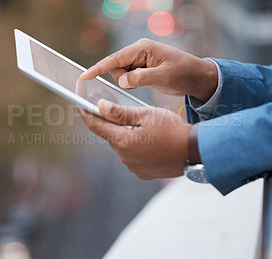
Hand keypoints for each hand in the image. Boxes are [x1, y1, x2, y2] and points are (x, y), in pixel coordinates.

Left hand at [79, 99, 197, 179]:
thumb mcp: (145, 115)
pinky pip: (131, 156)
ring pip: (121, 145)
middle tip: (113, 107)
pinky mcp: (142, 172)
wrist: (194, 151)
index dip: (85, 111)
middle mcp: (124, 157)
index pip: (95, 125)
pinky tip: (147, 139)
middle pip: (109, 135)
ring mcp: (133, 166)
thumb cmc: (172, 129)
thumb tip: (99, 106)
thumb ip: (120, 112)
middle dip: (109, 121)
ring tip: (139, 123)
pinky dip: (134, 146)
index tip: (78, 99)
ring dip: (124, 134)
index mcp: (122, 141)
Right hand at [80, 38, 217, 101]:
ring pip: (122, 75)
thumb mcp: (163, 76)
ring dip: (130, 82)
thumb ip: (141, 78)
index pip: (115, 59)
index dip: (98, 68)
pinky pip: (130, 78)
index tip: (84, 77)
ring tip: (150, 81)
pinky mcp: (143, 69)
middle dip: (124, 79)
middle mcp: (139, 52)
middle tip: (143, 81)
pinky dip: (134, 83)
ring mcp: (140, 61)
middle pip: (116, 68)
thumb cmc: (184, 72)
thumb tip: (122, 81)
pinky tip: (148, 82)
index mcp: (142, 49)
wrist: (197, 77)